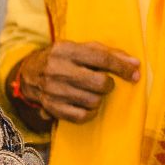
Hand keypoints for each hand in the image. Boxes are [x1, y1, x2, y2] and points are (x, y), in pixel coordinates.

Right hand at [11, 42, 140, 124]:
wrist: (28, 73)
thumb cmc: (63, 59)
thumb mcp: (81, 49)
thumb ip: (109, 53)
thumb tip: (135, 64)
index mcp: (65, 50)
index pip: (101, 59)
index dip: (122, 67)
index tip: (135, 74)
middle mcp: (56, 69)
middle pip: (99, 83)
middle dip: (108, 85)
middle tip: (104, 84)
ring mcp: (52, 90)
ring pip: (92, 101)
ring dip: (98, 99)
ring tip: (91, 93)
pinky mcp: (50, 106)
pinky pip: (81, 116)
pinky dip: (89, 113)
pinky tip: (87, 106)